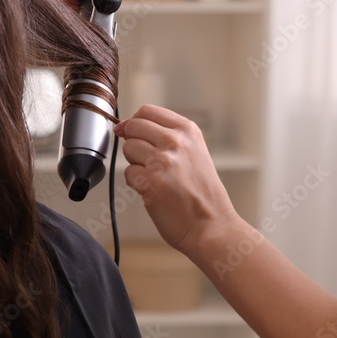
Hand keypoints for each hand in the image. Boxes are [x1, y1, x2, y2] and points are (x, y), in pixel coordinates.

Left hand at [114, 105, 239, 254]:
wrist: (212, 227)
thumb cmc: (202, 194)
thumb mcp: (193, 153)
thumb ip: (164, 136)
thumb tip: (124, 127)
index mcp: (188, 131)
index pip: (147, 111)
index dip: (135, 122)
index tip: (133, 133)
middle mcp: (176, 142)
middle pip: (133, 126)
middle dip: (133, 142)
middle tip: (149, 162)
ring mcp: (163, 161)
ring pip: (128, 148)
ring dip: (136, 164)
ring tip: (156, 178)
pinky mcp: (150, 181)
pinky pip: (128, 173)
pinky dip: (136, 184)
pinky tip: (154, 191)